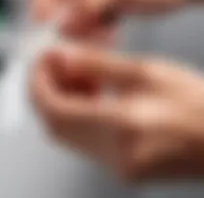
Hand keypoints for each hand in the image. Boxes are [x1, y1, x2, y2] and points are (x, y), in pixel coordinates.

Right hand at [31, 0, 202, 38]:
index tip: (41, 24)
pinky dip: (89, 25)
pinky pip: (80, 11)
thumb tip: (63, 21)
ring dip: (79, 25)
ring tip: (103, 34)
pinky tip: (107, 31)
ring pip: (67, 5)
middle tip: (78, 36)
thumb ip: (94, 1)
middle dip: (63, 16)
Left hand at [31, 44, 203, 182]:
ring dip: (60, 99)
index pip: (53, 109)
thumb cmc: (195, 102)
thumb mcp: (146, 70)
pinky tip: (90, 91)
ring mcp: (117, 167)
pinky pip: (82, 139)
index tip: (43, 58)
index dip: (39, 81)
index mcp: (122, 126)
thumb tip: (60, 57)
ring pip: (65, 132)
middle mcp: (114, 154)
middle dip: (45, 88)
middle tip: (54, 61)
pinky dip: (75, 113)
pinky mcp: (121, 169)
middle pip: (53, 123)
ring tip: (77, 72)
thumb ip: (98, 63)